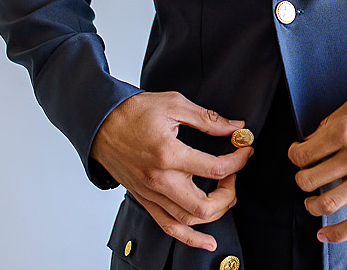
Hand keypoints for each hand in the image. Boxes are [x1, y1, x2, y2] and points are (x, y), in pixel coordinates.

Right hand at [89, 91, 252, 251]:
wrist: (100, 123)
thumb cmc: (133, 112)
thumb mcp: (174, 104)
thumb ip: (207, 118)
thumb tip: (235, 128)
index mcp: (168, 154)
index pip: (215, 168)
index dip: (239, 160)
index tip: (245, 151)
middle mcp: (159, 179)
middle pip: (204, 205)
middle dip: (229, 192)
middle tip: (233, 174)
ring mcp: (151, 193)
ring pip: (189, 220)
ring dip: (215, 212)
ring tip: (225, 194)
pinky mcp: (145, 199)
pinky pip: (169, 227)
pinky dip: (190, 238)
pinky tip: (206, 241)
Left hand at [288, 90, 346, 243]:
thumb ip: (333, 118)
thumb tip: (313, 138)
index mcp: (345, 130)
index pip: (303, 154)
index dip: (295, 157)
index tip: (298, 157)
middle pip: (309, 180)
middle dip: (301, 181)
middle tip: (305, 178)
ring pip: (327, 204)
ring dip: (312, 206)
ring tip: (311, 203)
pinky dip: (336, 233)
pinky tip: (324, 234)